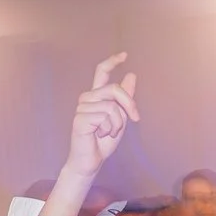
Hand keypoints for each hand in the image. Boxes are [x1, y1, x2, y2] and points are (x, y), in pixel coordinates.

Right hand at [60, 53, 139, 181]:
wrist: (92, 161)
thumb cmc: (104, 141)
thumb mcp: (120, 118)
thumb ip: (125, 99)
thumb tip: (131, 75)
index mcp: (97, 96)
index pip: (102, 73)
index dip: (112, 62)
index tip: (124, 55)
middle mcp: (88, 98)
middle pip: (114, 89)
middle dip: (129, 104)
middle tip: (135, 118)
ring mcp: (82, 107)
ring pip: (112, 107)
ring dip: (118, 124)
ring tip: (109, 132)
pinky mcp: (81, 118)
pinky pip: (105, 117)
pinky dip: (109, 129)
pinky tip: (100, 135)